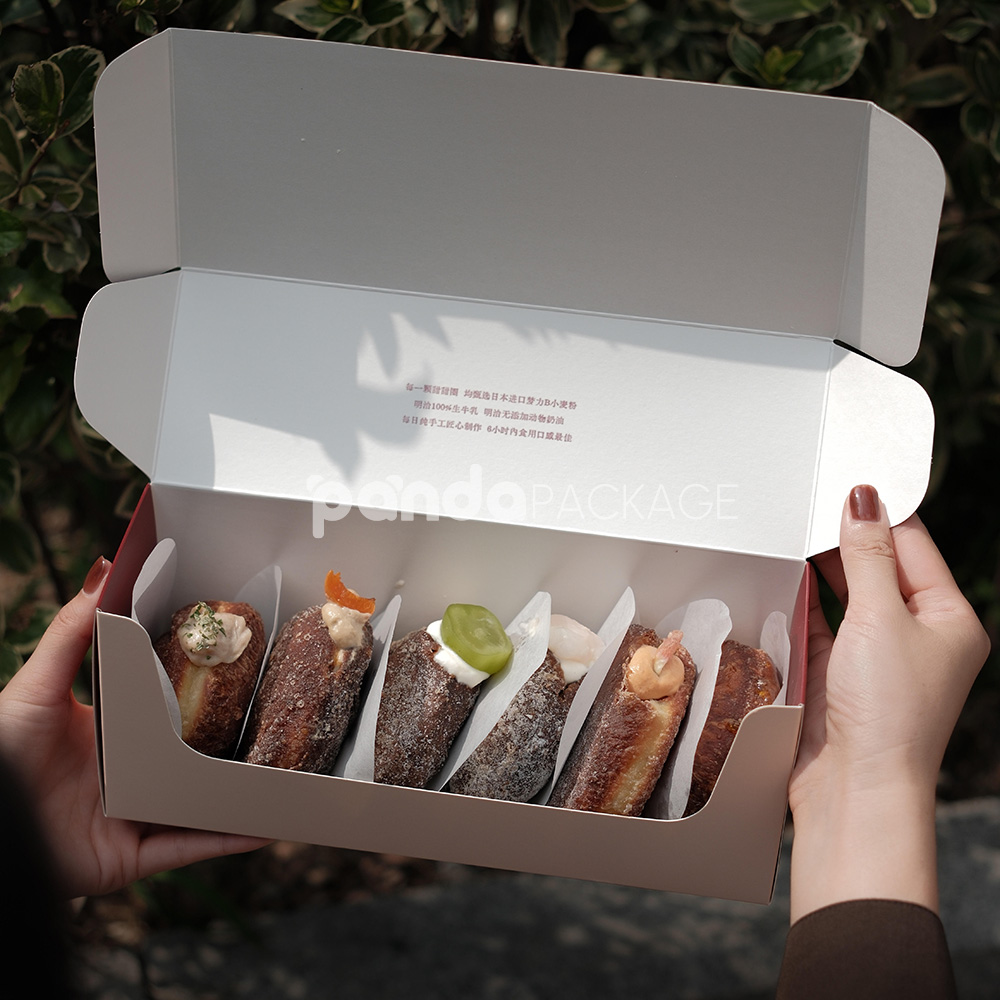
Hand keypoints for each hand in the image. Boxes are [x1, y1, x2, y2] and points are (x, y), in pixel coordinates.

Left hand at [0, 557, 269, 898]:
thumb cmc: (1, 752)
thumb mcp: (39, 684)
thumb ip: (73, 632)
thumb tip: (105, 568)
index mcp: (114, 732)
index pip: (170, 708)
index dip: (206, 692)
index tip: (245, 669)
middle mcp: (131, 772)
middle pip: (195, 757)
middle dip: (236, 746)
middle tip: (281, 722)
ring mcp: (135, 814)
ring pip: (203, 804)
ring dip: (244, 795)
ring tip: (288, 776)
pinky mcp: (132, 856)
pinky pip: (190, 847)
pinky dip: (228, 840)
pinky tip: (266, 827)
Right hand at [787, 485, 988, 921]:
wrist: (854, 787)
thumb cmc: (888, 711)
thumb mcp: (881, 617)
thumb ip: (867, 556)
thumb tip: (864, 499)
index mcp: (949, 619)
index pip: (914, 546)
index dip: (880, 513)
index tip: (844, 482)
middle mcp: (916, 634)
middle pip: (878, 567)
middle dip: (845, 538)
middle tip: (808, 503)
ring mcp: (874, 654)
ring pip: (845, 594)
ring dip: (820, 568)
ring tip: (791, 531)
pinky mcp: (836, 672)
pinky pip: (818, 622)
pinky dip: (801, 600)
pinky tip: (782, 575)